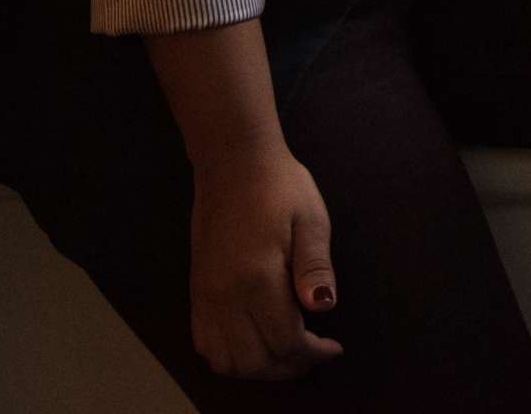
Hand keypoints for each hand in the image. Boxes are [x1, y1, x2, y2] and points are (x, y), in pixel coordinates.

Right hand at [186, 149, 339, 382]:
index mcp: (257, 278)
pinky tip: (253, 341)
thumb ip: (315, 266)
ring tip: (286, 352)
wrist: (233, 164)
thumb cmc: (280, 186)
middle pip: (254, 361)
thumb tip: (323, 306)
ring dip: (258, 367)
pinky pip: (204, 343)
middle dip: (289, 367)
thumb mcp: (311, 218)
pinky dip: (229, 356)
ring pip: (225, 360)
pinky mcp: (197, 291)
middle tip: (314, 352)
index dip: (313, 352)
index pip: (285, 340)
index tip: (333, 347)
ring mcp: (206, 296)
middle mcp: (225, 295)